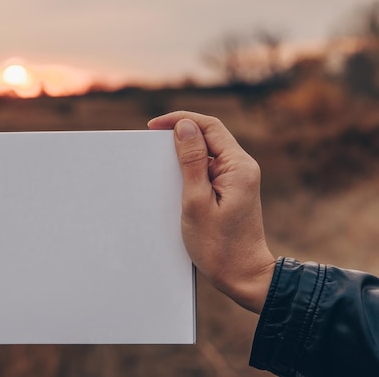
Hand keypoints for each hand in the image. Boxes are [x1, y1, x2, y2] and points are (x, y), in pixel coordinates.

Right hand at [148, 111, 275, 313]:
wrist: (243, 276)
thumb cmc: (219, 246)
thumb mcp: (196, 201)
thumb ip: (190, 161)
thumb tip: (184, 127)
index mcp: (238, 166)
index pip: (209, 126)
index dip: (180, 120)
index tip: (153, 126)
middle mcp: (243, 168)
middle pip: (209, 136)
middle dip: (180, 134)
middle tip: (152, 142)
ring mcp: (239, 180)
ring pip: (208, 153)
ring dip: (184, 153)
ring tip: (161, 163)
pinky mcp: (233, 191)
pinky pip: (209, 170)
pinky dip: (191, 170)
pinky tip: (176, 182)